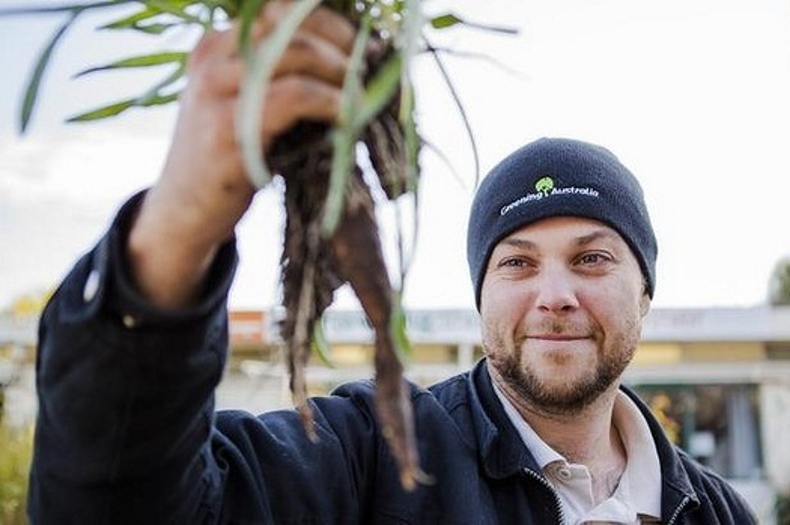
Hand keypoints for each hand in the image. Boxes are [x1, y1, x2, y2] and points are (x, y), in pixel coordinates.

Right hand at [128, 2, 355, 308]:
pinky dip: (330, 101)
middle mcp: (212, 59)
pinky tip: (346, 117)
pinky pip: (293, 97)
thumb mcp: (244, 106)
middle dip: (343, 43)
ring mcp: (215, 92)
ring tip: (363, 97)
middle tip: (372, 70)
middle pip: (291, 23)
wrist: (184, 211)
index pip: (282, 9)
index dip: (331, 22)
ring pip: (296, 53)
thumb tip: (352, 66)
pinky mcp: (228, 129)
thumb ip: (280, 80)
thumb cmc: (227, 158)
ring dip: (341, 71)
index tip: (364, 46)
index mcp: (216, 46)